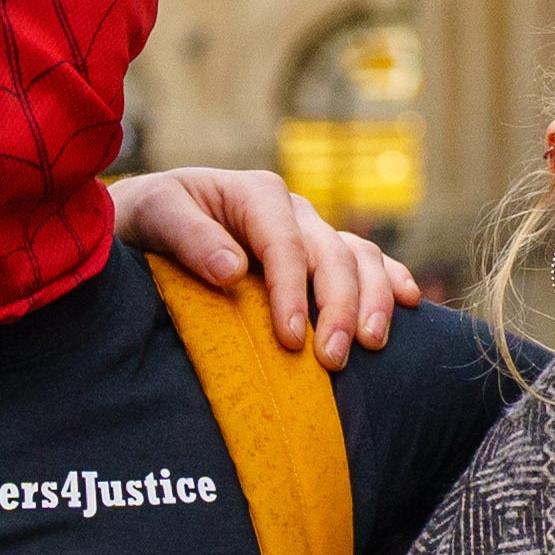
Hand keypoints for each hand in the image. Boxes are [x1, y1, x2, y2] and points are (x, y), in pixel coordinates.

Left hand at [108, 167, 424, 367]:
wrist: (146, 221)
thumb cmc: (147, 219)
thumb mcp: (154, 214)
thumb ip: (188, 238)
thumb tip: (232, 271)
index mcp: (255, 194)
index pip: (285, 245)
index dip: (292, 292)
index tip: (291, 339)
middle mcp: (292, 209)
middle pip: (331, 255)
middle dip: (337, 308)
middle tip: (332, 361)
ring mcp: (310, 230)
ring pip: (358, 257)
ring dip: (371, 301)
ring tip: (371, 344)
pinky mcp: (318, 252)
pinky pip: (366, 260)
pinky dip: (389, 279)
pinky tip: (409, 302)